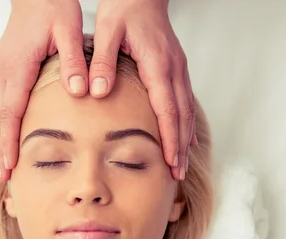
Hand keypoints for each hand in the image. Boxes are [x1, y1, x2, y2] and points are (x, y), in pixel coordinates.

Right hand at [0, 0, 86, 181]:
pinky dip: (1, 122)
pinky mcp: (4, 66)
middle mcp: (3, 69)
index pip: (11, 111)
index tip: (10, 166)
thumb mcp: (69, 30)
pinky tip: (7, 134)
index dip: (10, 141)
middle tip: (4, 178)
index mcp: (17, 65)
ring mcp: (0, 68)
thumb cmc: (53, 6)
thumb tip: (79, 91)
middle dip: (1, 148)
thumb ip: (74, 61)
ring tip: (4, 164)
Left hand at [91, 0, 196, 178]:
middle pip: (181, 115)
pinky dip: (185, 122)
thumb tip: (99, 91)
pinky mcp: (175, 67)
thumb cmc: (123, 9)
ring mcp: (178, 68)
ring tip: (181, 163)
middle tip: (178, 174)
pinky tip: (185, 137)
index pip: (167, 109)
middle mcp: (173, 69)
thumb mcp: (106, 31)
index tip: (171, 161)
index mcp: (157, 63)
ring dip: (185, 139)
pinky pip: (184, 100)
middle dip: (181, 147)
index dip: (170, 138)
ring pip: (186, 110)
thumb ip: (102, 62)